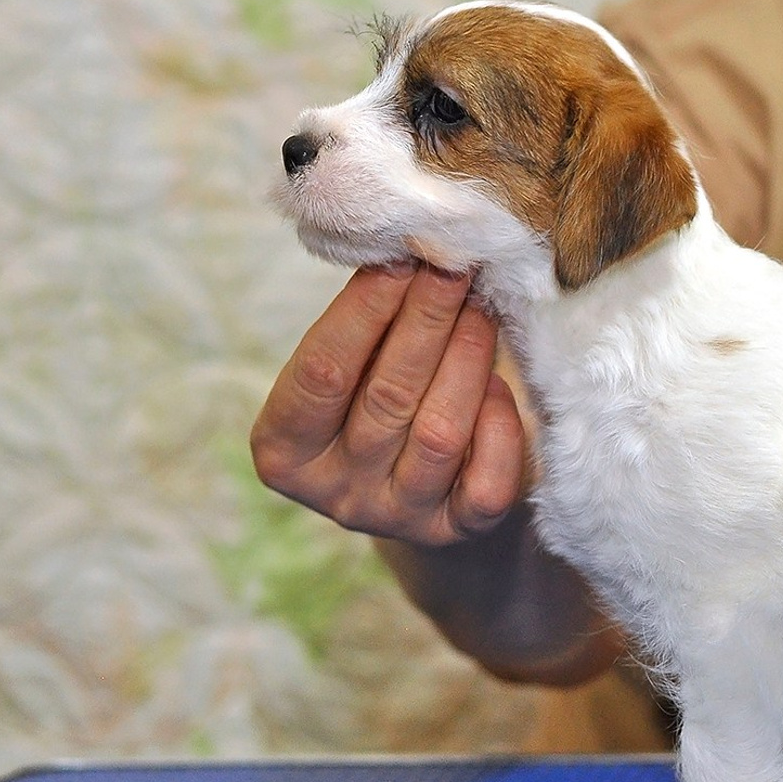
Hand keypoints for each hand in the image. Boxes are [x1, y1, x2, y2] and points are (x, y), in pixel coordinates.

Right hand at [251, 258, 525, 546]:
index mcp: (284, 450)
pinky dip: (498, 428)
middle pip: (386, 397)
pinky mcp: (455, 532)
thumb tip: (407, 249)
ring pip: (440, 434)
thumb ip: (363, 325)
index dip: (363, 310)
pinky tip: (499, 386)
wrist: (423, 489)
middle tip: (455, 265)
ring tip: (481, 307)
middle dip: (426, 321)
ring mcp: (396, 519)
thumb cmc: (374, 402)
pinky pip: (486, 484)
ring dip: (466, 360)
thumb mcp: (350, 371)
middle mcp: (336, 493)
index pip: (321, 371)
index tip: (400, 255)